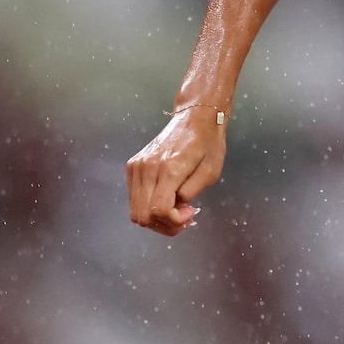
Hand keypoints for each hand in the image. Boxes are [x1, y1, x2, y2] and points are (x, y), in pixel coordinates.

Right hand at [126, 111, 225, 236]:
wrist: (194, 118)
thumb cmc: (207, 145)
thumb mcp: (211, 173)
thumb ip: (190, 194)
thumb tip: (175, 208)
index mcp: (169, 169)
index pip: (159, 210)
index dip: (175, 221)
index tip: (191, 213)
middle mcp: (148, 168)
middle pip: (143, 215)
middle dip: (165, 224)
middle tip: (184, 216)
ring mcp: (137, 166)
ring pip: (136, 211)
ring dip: (156, 217)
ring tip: (177, 209)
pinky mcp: (133, 166)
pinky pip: (134, 198)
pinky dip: (148, 205)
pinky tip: (167, 199)